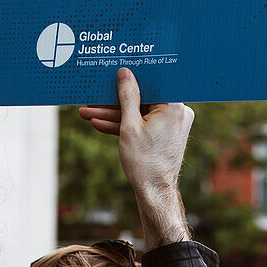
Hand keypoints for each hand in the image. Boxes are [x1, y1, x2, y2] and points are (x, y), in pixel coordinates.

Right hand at [79, 68, 193, 249]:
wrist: (154, 193)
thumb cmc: (144, 162)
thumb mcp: (129, 126)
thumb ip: (127, 96)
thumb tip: (125, 73)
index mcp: (173, 106)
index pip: (150, 83)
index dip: (129, 78)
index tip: (113, 74)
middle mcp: (178, 111)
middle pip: (142, 99)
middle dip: (114, 102)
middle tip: (92, 99)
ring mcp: (172, 123)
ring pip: (139, 112)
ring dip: (114, 114)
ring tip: (88, 113)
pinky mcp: (165, 133)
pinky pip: (143, 123)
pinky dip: (125, 124)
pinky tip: (101, 123)